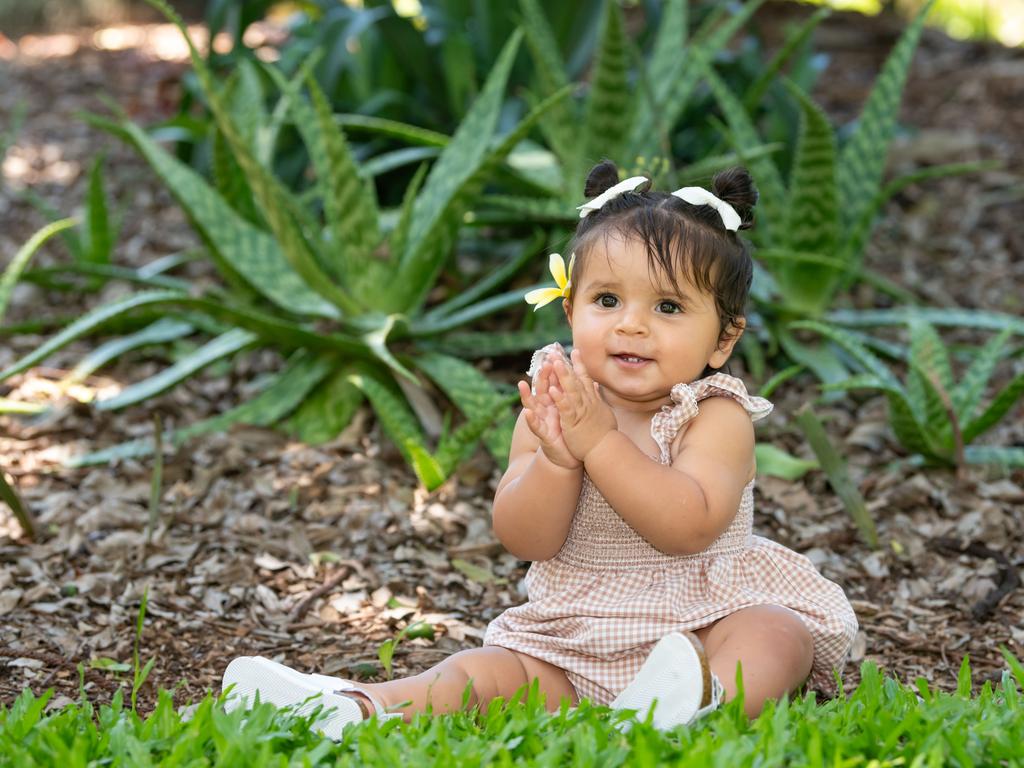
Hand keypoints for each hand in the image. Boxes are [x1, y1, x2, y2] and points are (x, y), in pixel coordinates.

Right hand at [517, 355, 580, 469]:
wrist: (568, 456)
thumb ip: (571, 394)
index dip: (553, 370)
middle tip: (542, 363)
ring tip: (521, 385)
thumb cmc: (569, 432)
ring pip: (533, 406)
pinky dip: (531, 420)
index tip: (554, 355)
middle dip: (541, 377)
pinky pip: (536, 427)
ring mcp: (543, 421)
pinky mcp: (543, 435)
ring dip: (526, 396)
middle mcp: (546, 410)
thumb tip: (578, 376)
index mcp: (554, 403)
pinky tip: (526, 412)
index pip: (553, 383)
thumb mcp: (571, 410)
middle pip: (542, 390)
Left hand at [550, 349, 616, 461]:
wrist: (606, 450)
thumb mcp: (602, 412)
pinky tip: (553, 390)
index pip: (585, 379)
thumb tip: (595, 386)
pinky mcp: (574, 423)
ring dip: (562, 376)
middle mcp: (587, 403)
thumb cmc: (604, 433)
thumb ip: (596, 398)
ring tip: (554, 363)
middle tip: (556, 352)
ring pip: (571, 390)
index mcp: (592, 401)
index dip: (579, 365)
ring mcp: (581, 412)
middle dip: (565, 365)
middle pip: (575, 380)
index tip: (575, 351)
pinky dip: (560, 399)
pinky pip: (566, 408)